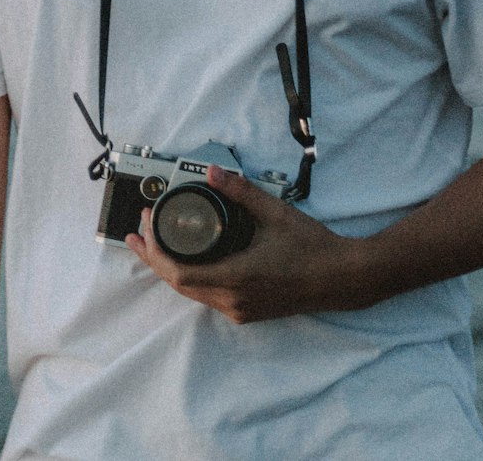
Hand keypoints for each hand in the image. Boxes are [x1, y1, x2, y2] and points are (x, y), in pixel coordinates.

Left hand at [124, 164, 370, 322]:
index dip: (155, 252)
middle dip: (154, 257)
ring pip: (192, 293)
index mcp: (238, 278)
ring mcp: (241, 309)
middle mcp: (235, 300)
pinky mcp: (248, 311)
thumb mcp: (275, 213)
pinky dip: (190, 276)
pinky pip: (208, 296)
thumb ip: (241, 192)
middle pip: (179, 285)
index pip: (180, 274)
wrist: (343, 278)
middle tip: (139, 229)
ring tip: (155, 239)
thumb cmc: (312, 247)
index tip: (144, 228)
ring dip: (170, 268)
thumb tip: (212, 171)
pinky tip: (186, 256)